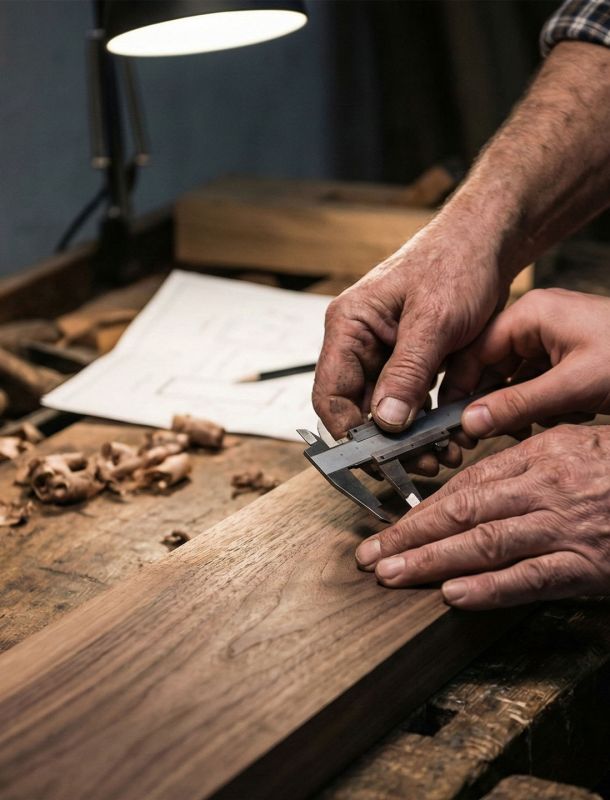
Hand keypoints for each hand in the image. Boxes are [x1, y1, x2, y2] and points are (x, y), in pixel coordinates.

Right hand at [312, 219, 510, 438]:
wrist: (488, 241)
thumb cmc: (456, 263)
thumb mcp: (433, 321)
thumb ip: (406, 372)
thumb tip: (386, 422)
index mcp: (349, 327)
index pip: (330, 394)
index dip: (348, 433)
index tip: (378, 459)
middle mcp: (360, 342)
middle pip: (358, 409)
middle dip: (387, 442)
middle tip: (422, 464)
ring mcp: (385, 352)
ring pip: (386, 410)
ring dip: (412, 436)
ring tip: (443, 455)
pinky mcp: (411, 359)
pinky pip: (410, 400)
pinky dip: (428, 420)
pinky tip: (450, 435)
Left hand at [355, 424, 609, 608]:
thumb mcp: (576, 444)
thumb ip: (526, 461)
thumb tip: (475, 486)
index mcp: (541, 454)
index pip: (466, 484)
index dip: (422, 506)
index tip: (391, 521)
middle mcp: (545, 488)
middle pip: (462, 512)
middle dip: (408, 535)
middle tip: (370, 553)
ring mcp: (565, 528)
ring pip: (483, 544)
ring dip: (430, 561)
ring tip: (392, 574)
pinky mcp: (587, 566)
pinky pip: (530, 579)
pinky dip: (489, 589)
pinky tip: (453, 595)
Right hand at [443, 288, 609, 436]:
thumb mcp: (574, 387)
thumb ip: (517, 406)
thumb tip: (469, 423)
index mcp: (530, 314)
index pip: (474, 352)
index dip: (462, 389)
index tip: (454, 424)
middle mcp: (534, 323)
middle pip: (491, 368)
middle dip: (497, 403)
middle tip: (498, 433)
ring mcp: (551, 340)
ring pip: (513, 381)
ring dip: (524, 408)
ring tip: (547, 421)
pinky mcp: (566, 358)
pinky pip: (536, 385)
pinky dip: (545, 406)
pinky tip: (568, 415)